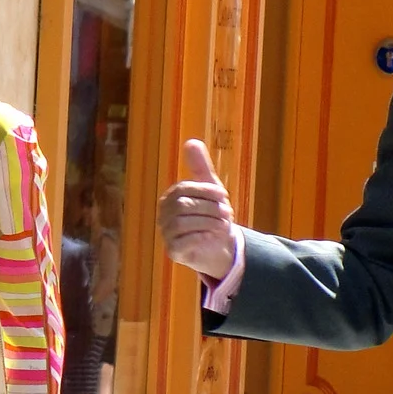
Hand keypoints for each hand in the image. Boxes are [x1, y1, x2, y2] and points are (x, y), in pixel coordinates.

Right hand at [157, 139, 236, 279]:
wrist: (218, 247)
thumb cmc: (212, 215)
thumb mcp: (210, 189)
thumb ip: (200, 167)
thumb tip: (191, 141)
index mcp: (170, 198)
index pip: (183, 189)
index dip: (205, 190)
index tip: (224, 195)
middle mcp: (164, 215)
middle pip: (183, 206)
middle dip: (209, 208)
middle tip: (228, 213)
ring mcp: (166, 234)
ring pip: (182, 223)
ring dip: (208, 222)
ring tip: (224, 225)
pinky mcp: (172, 251)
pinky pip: (182, 242)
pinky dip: (199, 237)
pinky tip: (212, 236)